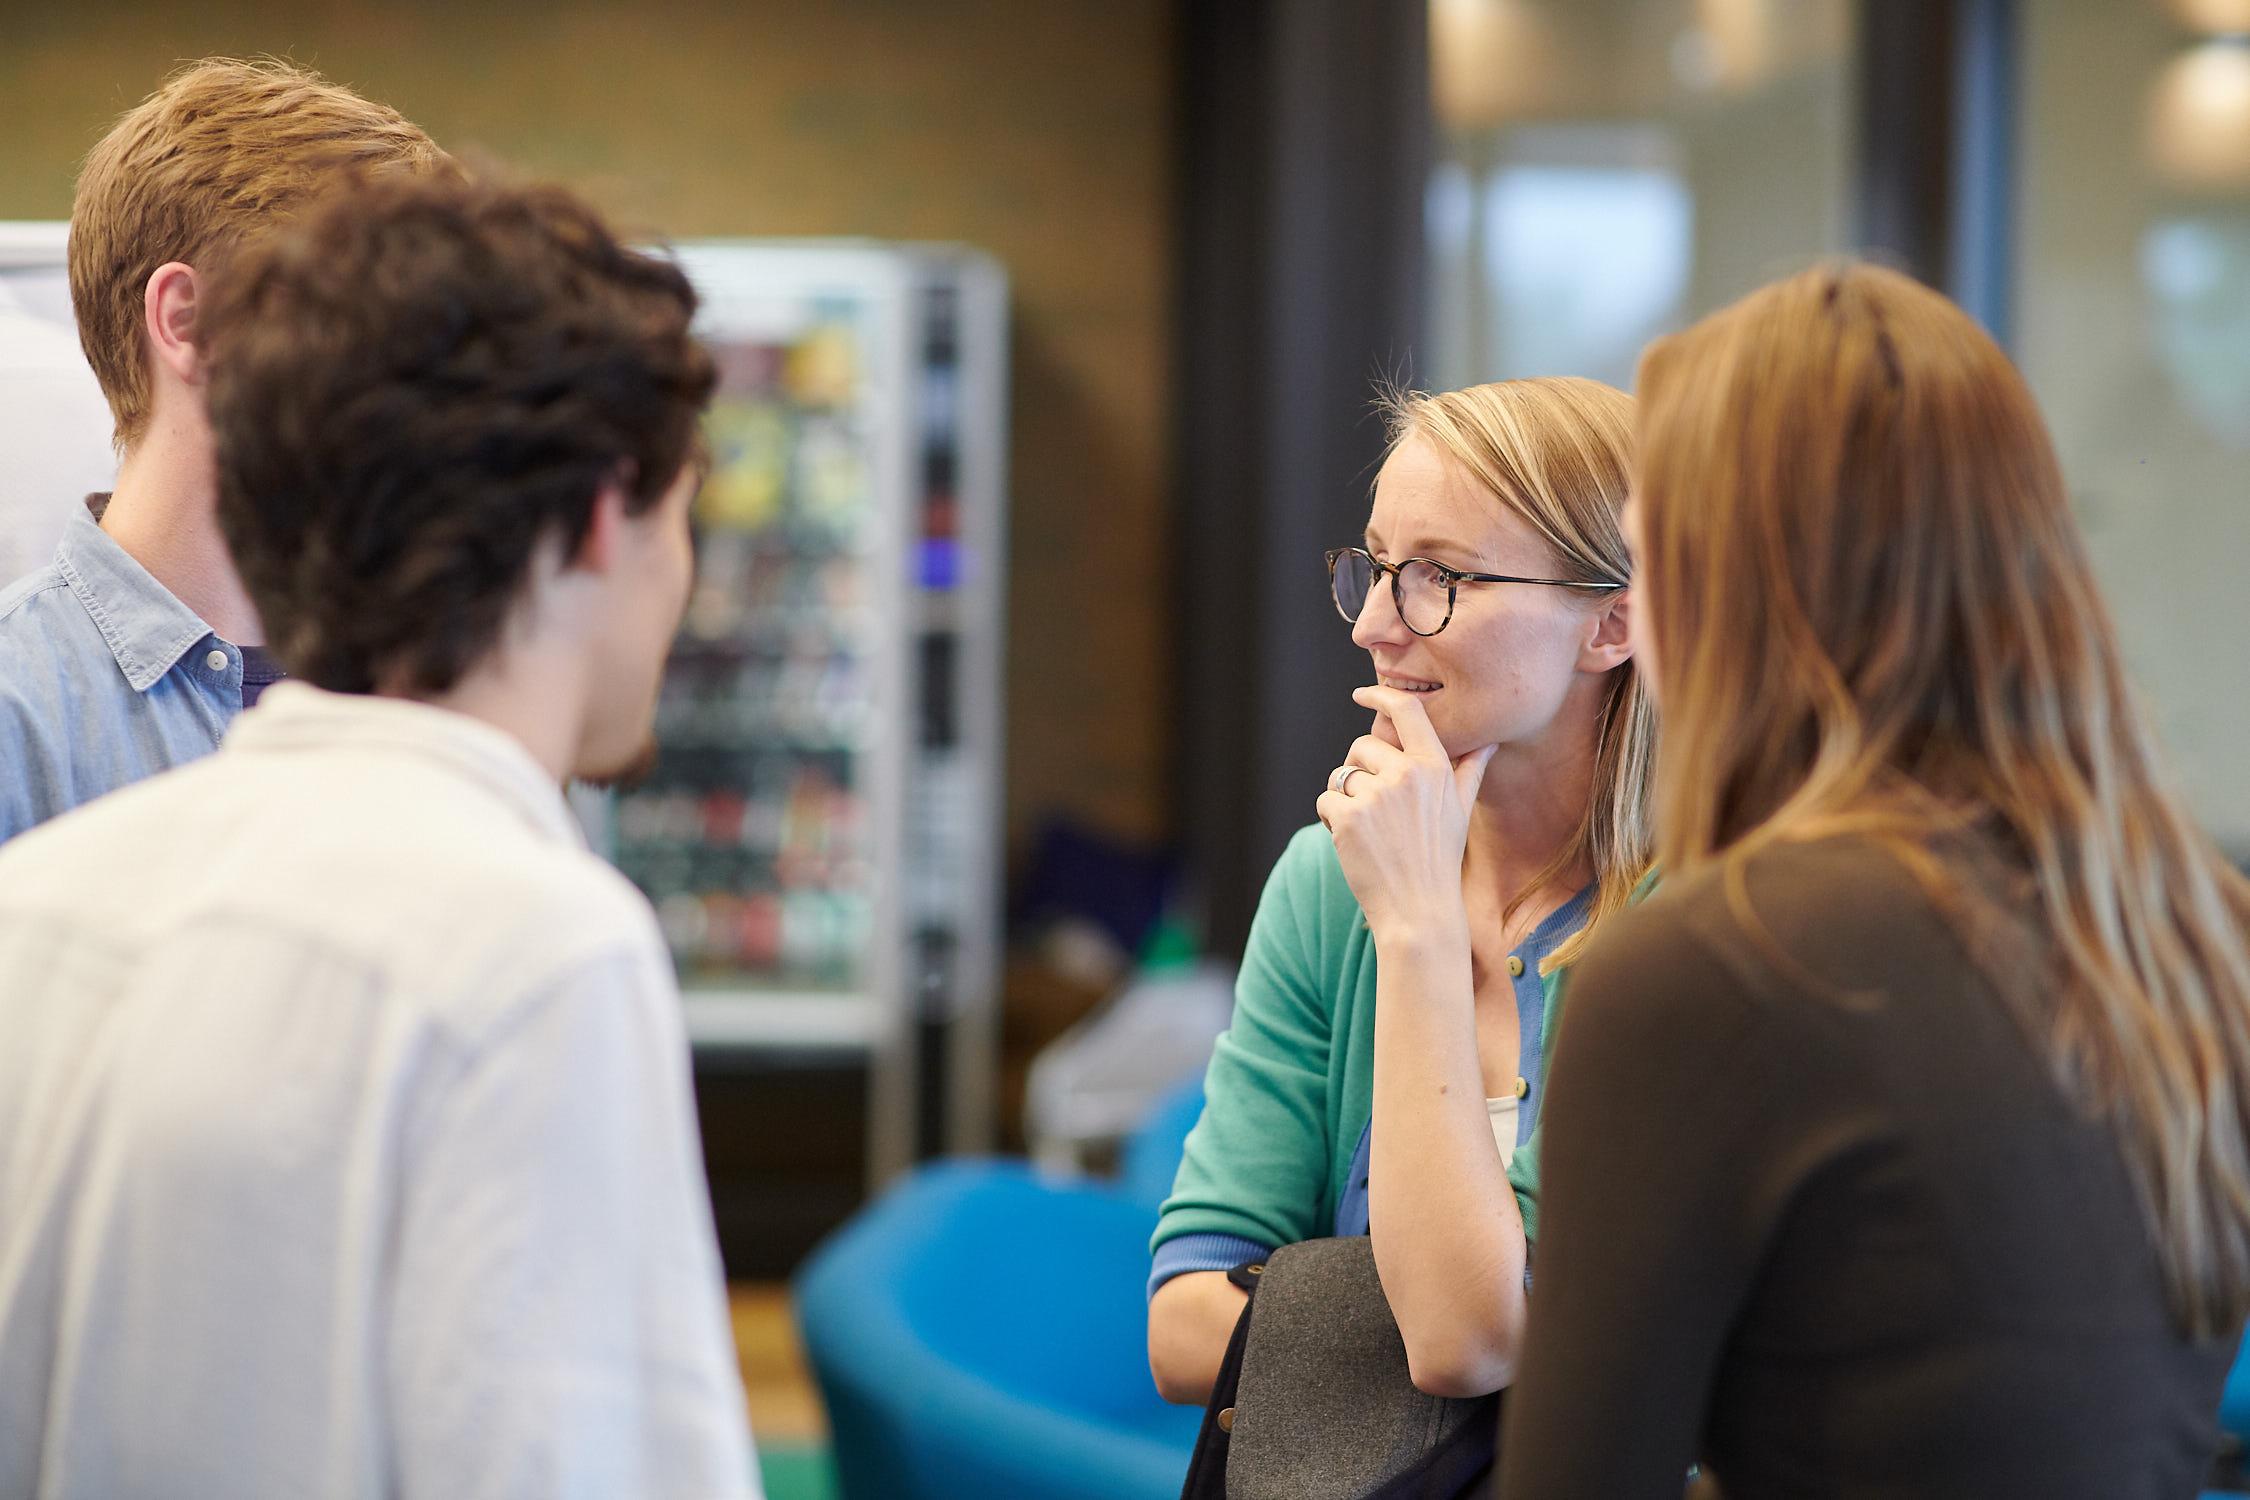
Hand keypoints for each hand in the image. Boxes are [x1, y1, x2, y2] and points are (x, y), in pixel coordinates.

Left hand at [1316, 686, 1497, 942]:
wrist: (1420, 911)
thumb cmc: (1439, 859)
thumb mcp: (1461, 810)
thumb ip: (1470, 769)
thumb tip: (1489, 740)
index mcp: (1435, 767)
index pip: (1406, 711)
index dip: (1380, 695)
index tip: (1363, 693)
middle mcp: (1406, 775)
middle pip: (1361, 746)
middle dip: (1359, 772)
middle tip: (1378, 812)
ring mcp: (1376, 795)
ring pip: (1340, 776)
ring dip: (1345, 800)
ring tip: (1371, 833)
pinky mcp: (1349, 817)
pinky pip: (1326, 801)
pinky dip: (1332, 821)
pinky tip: (1355, 844)